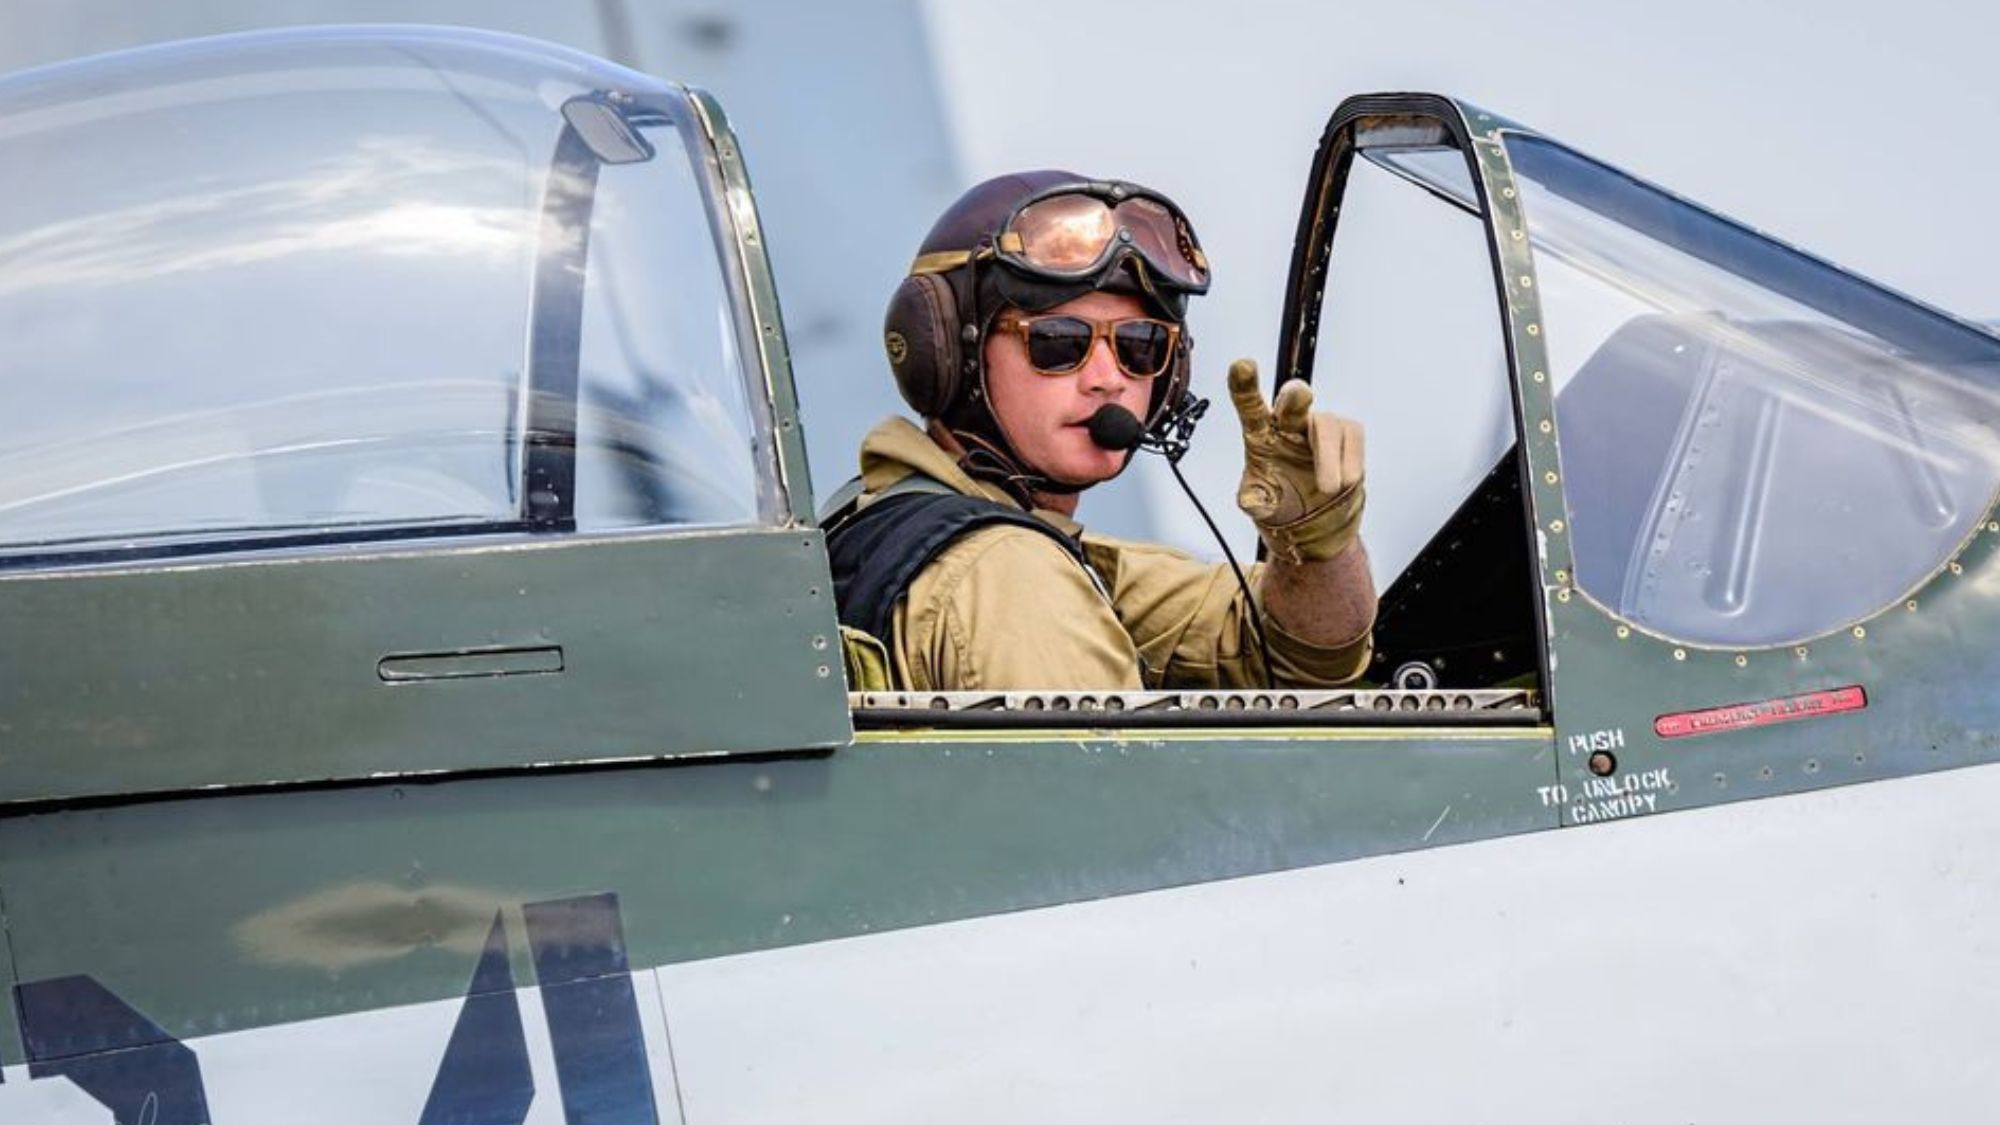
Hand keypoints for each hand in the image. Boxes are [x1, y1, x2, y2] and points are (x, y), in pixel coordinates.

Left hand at [1226, 358, 1365, 562]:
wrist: (1316, 523)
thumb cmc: (1283, 503)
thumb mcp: (1263, 506)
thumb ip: (1256, 500)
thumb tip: (1251, 500)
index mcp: (1260, 434)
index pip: (1250, 406)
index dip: (1245, 385)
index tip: (1242, 366)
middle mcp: (1289, 424)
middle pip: (1292, 400)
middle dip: (1295, 396)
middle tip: (1299, 396)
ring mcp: (1319, 427)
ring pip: (1328, 425)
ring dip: (1329, 459)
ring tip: (1327, 489)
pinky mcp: (1348, 434)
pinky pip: (1353, 437)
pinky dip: (1349, 464)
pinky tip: (1342, 483)